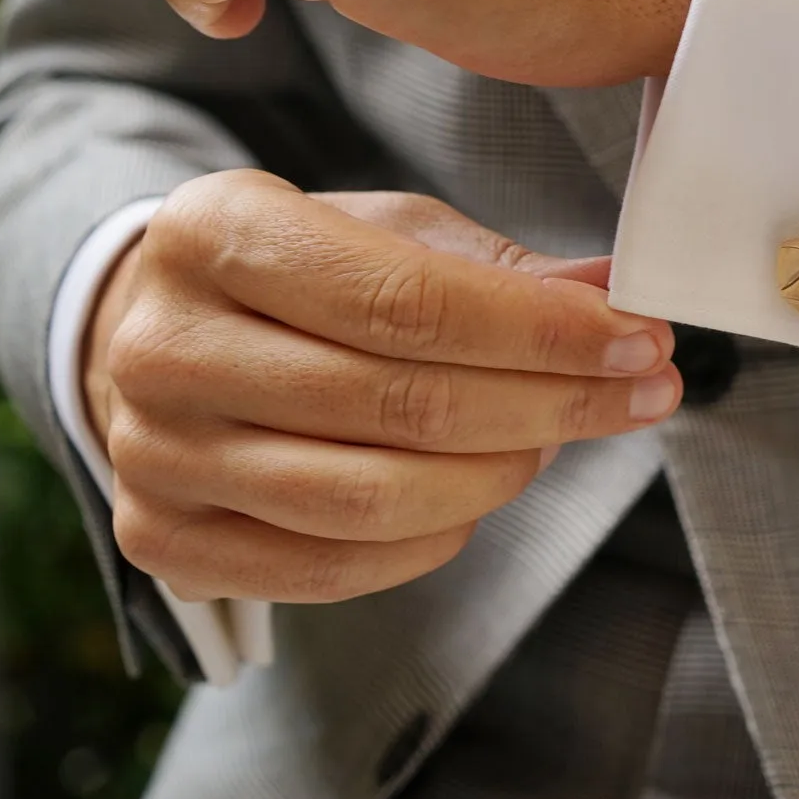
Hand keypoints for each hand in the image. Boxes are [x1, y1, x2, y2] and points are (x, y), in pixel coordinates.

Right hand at [84, 171, 681, 604]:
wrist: (153, 337)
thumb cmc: (296, 276)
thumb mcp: (386, 231)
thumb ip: (499, 269)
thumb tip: (616, 299)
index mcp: (215, 232)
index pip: (407, 301)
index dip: (542, 332)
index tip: (642, 340)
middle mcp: (165, 346)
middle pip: (402, 403)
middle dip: (554, 402)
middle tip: (645, 391)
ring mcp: (155, 455)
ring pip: (374, 498)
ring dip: (504, 473)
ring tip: (562, 436)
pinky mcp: (165, 543)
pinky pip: (337, 567)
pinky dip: (438, 537)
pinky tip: (483, 490)